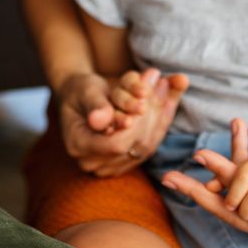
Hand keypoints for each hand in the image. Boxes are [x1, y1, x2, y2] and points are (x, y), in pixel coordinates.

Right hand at [57, 67, 187, 176]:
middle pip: (135, 145)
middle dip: (152, 112)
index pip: (116, 145)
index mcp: (79, 146)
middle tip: (160, 81)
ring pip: (147, 146)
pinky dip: (161, 121)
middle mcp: (94, 162)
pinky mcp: (126, 161)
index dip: (135, 124)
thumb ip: (95, 104)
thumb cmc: (80, 91)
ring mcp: (111, 165)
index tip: (145, 96)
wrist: (80, 98)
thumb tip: (103, 118)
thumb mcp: (85, 90)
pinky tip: (168, 99)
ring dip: (160, 114)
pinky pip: (150, 145)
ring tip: (163, 85)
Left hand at [161, 118, 247, 245]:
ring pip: (240, 195)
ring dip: (223, 171)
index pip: (233, 214)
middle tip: (167, 176)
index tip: (178, 181)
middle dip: (200, 188)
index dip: (205, 196)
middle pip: (228, 208)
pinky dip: (245, 166)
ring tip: (201, 151)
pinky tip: (240, 142)